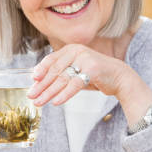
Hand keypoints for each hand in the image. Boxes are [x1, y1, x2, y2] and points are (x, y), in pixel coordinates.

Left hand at [27, 44, 151, 127]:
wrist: (119, 77)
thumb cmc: (94, 75)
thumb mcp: (76, 71)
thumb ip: (60, 73)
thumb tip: (37, 81)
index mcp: (70, 49)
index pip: (50, 60)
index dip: (40, 71)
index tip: (32, 81)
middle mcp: (77, 51)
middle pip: (54, 71)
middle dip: (42, 86)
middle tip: (32, 96)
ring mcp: (85, 59)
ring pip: (62, 79)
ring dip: (49, 92)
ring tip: (40, 102)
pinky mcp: (93, 70)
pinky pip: (74, 85)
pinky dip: (64, 94)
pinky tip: (56, 102)